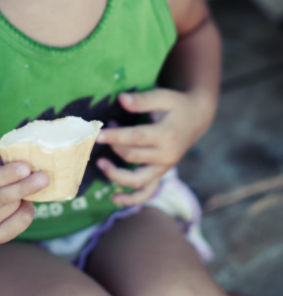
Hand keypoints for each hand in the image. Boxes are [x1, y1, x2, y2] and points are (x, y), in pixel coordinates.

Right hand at [0, 151, 48, 242]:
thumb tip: (20, 161)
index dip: (5, 175)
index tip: (25, 167)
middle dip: (23, 187)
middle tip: (44, 178)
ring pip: (10, 209)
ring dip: (25, 194)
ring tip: (28, 182)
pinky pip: (18, 224)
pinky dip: (27, 210)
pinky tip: (24, 200)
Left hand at [96, 88, 208, 204]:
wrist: (196, 118)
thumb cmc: (177, 105)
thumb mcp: (163, 97)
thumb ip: (142, 100)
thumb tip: (121, 99)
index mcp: (166, 135)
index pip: (136, 138)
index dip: (115, 137)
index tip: (98, 134)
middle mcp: (166, 155)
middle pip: (132, 156)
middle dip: (113, 145)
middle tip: (101, 131)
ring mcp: (164, 167)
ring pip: (137, 180)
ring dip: (116, 175)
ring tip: (100, 163)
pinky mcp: (161, 173)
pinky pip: (147, 191)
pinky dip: (131, 199)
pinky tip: (115, 199)